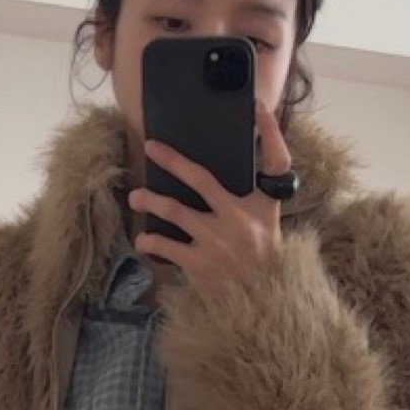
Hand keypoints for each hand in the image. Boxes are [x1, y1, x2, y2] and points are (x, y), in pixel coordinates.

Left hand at [128, 97, 290, 299]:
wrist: (260, 301)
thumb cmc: (263, 253)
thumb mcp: (270, 217)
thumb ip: (263, 184)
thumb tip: (255, 142)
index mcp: (259, 205)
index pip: (273, 162)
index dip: (269, 133)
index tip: (258, 108)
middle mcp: (238, 220)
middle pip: (201, 180)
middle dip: (173, 161)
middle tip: (151, 148)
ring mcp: (216, 243)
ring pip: (176, 212)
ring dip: (151, 201)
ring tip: (135, 197)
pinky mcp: (199, 266)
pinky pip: (167, 248)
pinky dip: (151, 243)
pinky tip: (142, 239)